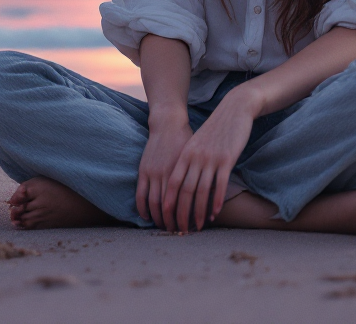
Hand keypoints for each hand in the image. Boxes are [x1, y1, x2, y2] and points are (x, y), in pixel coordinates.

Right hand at [136, 111, 193, 229]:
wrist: (169, 123)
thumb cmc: (188, 140)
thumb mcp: (198, 157)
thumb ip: (203, 173)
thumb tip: (214, 193)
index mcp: (184, 171)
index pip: (185, 202)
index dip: (188, 216)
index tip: (193, 227)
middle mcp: (168, 174)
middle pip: (170, 206)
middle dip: (175, 222)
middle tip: (179, 232)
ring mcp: (154, 172)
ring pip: (155, 204)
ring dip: (160, 219)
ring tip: (165, 228)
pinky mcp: (143, 170)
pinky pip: (140, 194)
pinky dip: (143, 208)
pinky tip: (147, 217)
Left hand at [164, 85, 260, 233]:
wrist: (234, 109)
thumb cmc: (214, 130)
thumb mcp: (197, 144)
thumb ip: (189, 162)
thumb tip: (182, 186)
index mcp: (185, 154)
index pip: (172, 184)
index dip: (169, 204)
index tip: (168, 219)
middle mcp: (195, 157)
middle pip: (185, 191)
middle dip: (182, 213)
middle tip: (182, 230)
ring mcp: (211, 158)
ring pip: (202, 191)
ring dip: (199, 212)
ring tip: (199, 226)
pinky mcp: (227, 159)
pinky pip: (220, 185)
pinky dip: (217, 202)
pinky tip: (216, 214)